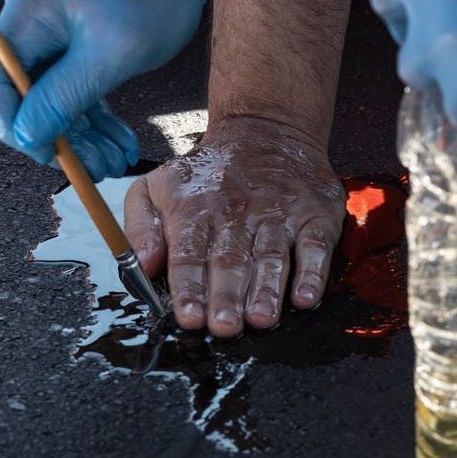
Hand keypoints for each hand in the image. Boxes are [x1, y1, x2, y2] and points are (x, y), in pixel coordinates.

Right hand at [0, 0, 242, 180]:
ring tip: (114, 160)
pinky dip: (92, 111)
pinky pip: (70, 81)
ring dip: (80, 131)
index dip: (11, 126)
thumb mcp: (113, 54)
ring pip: (49, 93)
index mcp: (27, 13)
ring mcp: (49, 22)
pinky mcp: (72, 30)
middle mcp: (28, 15)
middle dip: (55, 136)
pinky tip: (117, 139)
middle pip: (19, 92)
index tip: (48, 155)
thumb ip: (65, 96)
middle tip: (93, 167)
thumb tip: (26, 135)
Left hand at [123, 117, 345, 337]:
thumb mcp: (158, 186)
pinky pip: (315, 247)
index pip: (189, 254)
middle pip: (230, 260)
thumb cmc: (207, 173)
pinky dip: (312, 273)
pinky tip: (305, 297)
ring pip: (271, 256)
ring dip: (267, 290)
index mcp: (194, 211)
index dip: (189, 288)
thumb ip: (141, 227)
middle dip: (226, 296)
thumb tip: (142, 265)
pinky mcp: (313, 216)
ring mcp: (277, 214)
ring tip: (261, 318)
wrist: (266, 131)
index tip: (188, 317)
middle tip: (224, 326)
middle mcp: (236, 214)